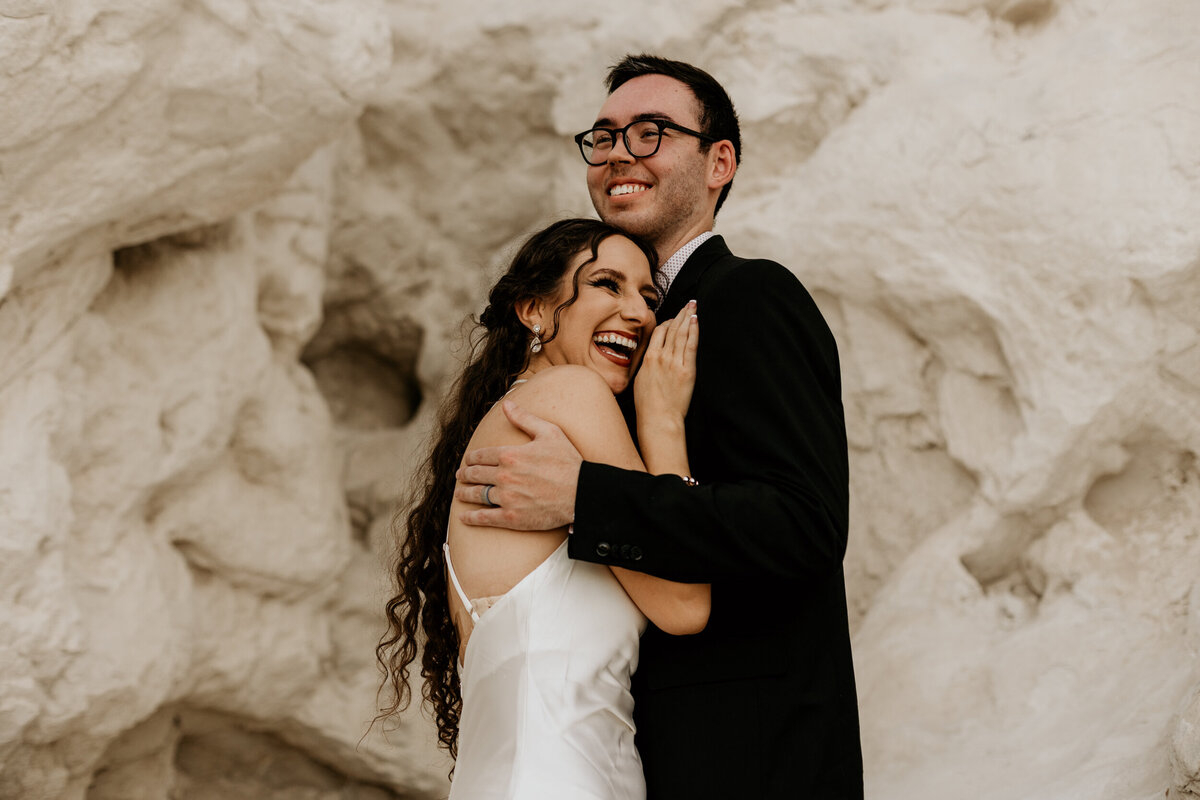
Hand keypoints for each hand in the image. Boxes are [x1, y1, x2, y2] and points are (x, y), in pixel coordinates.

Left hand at [454, 401, 580, 529]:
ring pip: (477, 495)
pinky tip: (464, 516)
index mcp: (510, 454)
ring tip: (460, 493)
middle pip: (476, 474)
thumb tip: (506, 404)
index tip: (467, 460)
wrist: (582, 493)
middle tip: (461, 475)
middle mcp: (504, 476)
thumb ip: (524, 418)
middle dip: (465, 474)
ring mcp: (507, 497)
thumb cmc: (568, 462)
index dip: (471, 458)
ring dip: (464, 493)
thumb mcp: (549, 433)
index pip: (481, 455)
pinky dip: (471, 517)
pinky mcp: (512, 517)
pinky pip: (484, 517)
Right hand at [634, 300, 698, 430]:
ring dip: (688, 317)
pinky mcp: (687, 370)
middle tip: (688, 303)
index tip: (674, 318)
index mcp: (649, 358)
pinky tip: (696, 321)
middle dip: (681, 314)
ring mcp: (674, 363)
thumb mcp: (641, 381)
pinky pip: (690, 345)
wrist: (658, 419)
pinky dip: (694, 331)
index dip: (668, 322)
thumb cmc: (647, 405)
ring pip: (681, 334)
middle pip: (672, 329)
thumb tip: (652, 360)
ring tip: (693, 306)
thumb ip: (648, 366)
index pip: (659, 332)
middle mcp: (661, 357)